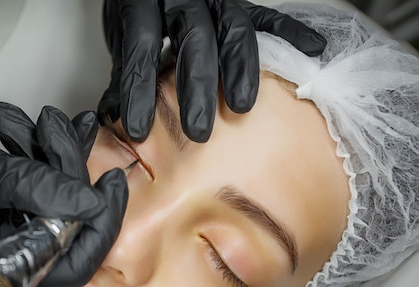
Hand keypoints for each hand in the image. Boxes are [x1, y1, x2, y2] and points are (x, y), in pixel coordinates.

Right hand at [0, 102, 126, 286]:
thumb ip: (44, 190)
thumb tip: (94, 202)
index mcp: (9, 265)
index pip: (77, 261)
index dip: (103, 223)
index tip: (112, 180)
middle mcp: (18, 257)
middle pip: (72, 222)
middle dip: (71, 169)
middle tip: (57, 127)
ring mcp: (18, 233)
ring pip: (59, 199)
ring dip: (56, 155)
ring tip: (42, 121)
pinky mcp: (15, 212)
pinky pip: (43, 188)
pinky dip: (44, 158)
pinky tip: (38, 128)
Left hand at [98, 0, 326, 142]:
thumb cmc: (137, 8)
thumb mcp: (120, 34)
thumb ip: (124, 70)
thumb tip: (114, 115)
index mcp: (143, 2)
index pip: (142, 46)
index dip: (139, 89)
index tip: (138, 129)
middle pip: (195, 38)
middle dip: (198, 87)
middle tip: (198, 132)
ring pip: (233, 27)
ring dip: (240, 69)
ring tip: (243, 106)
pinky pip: (266, 15)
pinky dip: (289, 32)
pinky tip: (313, 48)